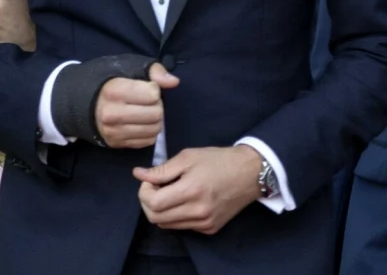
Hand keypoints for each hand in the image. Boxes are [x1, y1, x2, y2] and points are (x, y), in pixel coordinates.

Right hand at [94, 63, 178, 148]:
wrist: (81, 101)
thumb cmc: (108, 80)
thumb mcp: (128, 66)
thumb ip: (154, 71)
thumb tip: (174, 82)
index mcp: (115, 91)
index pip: (153, 95)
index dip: (153, 89)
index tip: (145, 86)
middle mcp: (112, 114)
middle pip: (156, 114)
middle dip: (156, 105)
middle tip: (147, 100)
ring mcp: (114, 132)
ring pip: (154, 130)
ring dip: (155, 120)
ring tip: (145, 111)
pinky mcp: (117, 144)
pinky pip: (148, 141)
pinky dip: (149, 131)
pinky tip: (141, 122)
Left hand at [133, 145, 261, 234]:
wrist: (249, 173)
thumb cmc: (218, 160)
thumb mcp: (188, 157)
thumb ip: (161, 169)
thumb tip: (138, 174)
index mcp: (191, 191)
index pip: (153, 203)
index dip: (144, 191)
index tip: (150, 179)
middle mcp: (198, 212)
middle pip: (156, 218)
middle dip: (148, 202)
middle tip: (155, 186)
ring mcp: (204, 223)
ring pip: (166, 225)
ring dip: (160, 210)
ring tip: (169, 191)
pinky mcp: (210, 229)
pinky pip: (181, 226)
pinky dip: (175, 215)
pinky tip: (183, 200)